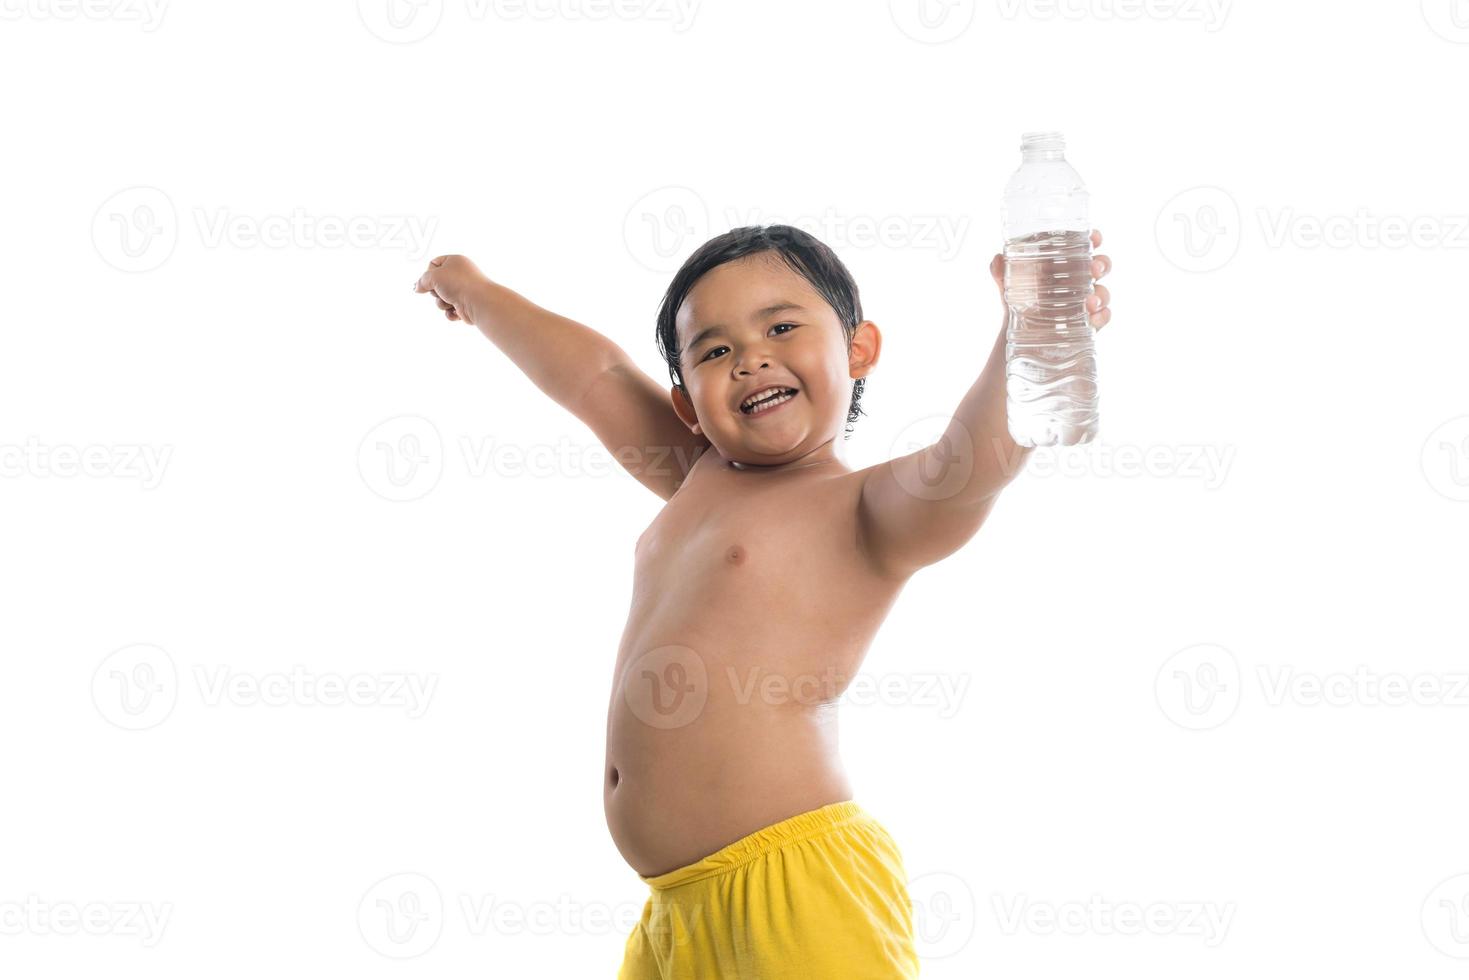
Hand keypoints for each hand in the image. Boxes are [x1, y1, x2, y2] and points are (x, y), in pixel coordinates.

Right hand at [414, 254, 493, 324]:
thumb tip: (416, 287)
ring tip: (451, 302)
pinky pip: (450, 310)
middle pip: (436, 284)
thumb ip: (422, 281)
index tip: (430, 280)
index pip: (433, 264)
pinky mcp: (466, 306)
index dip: (428, 273)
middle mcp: (461, 274)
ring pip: (442, 299)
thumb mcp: (434, 276)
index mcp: (455, 261)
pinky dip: (451, 312)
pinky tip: (457, 311)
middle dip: (435, 291)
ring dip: (442, 303)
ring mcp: (464, 291)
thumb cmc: (459, 284)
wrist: (479, 303)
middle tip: (442, 291)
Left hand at [988, 228, 1112, 330]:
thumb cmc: (1019, 303)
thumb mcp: (1008, 287)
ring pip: (1103, 292)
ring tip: (1089, 302)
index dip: (1094, 239)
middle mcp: (1078, 281)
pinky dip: (1101, 317)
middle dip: (1102, 264)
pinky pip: (1102, 318)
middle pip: (1100, 266)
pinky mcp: (1087, 324)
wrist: (1016, 338)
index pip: (1083, 246)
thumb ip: (1001, 273)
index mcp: (1063, 265)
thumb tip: (997, 259)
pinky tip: (1094, 318)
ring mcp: (1085, 302)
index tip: (1094, 237)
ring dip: (1101, 295)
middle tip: (1094, 269)